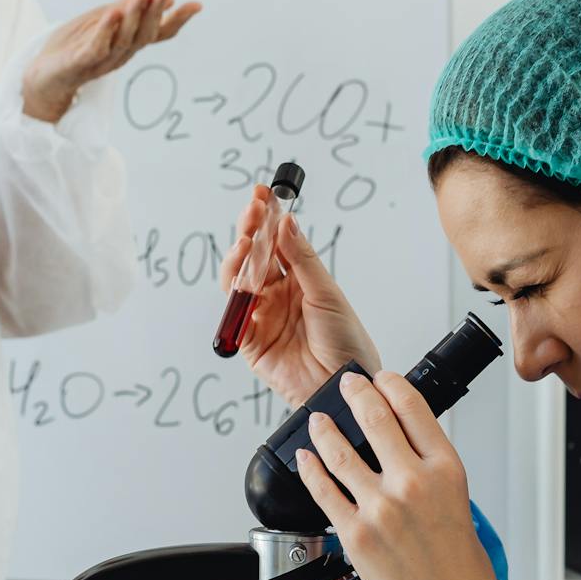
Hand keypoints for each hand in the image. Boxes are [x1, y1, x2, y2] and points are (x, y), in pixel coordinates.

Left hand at [20, 0, 200, 123]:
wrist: (42, 76)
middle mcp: (120, 54)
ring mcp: (100, 61)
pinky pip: (95, 48)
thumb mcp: (105, 20)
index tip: (197, 5)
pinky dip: (105, 32)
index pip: (159, 33)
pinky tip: (111, 14)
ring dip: (131, 19)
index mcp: (129, 44)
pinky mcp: (78, 64)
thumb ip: (131, 9)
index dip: (178, 20)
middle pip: (143, 36)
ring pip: (122, 41)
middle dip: (153, 14)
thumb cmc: (75, 46)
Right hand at [218, 188, 380, 406]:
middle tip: (251, 210)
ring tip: (247, 240)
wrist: (343, 384)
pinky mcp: (249, 340)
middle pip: (255, 257)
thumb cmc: (346, 342)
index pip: (277, 243)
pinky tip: (243, 274)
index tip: (262, 194)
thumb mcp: (327, 293)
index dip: (267, 219)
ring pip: (240, 280)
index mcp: (300, 282)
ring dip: (240, 257)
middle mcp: (278, 296)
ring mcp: (262, 316)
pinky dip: (234, 292)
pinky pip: (235, 312)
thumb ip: (301, 259)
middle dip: (250, 230)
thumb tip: (286, 222)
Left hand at [296, 372, 529, 579]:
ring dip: (323, 429)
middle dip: (354, 392)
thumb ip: (428, 467)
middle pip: (374, 418)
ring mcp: (381, 508)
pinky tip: (306, 459)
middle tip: (345, 383)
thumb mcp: (459, 499)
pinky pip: (323, 491)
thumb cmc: (461, 565)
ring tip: (317, 420)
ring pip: (339, 452)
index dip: (390, 385)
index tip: (379, 378)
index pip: (413, 408)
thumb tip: (397, 440)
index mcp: (446, 469)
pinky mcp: (355, 534)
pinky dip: (310, 469)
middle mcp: (413, 483)